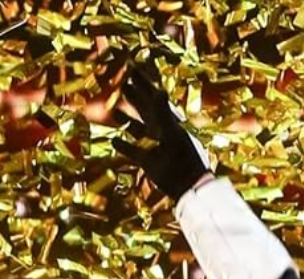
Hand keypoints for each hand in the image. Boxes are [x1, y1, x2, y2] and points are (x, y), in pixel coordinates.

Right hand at [114, 66, 213, 200]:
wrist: (189, 186)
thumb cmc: (183, 159)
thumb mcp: (172, 133)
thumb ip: (164, 113)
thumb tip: (159, 90)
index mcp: (168, 120)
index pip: (152, 96)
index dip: (142, 82)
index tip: (131, 67)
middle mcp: (162, 131)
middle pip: (145, 109)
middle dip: (134, 97)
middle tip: (123, 84)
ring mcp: (155, 146)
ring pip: (138, 128)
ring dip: (126, 119)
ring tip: (114, 110)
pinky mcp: (149, 162)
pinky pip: (134, 151)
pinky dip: (124, 146)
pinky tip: (114, 140)